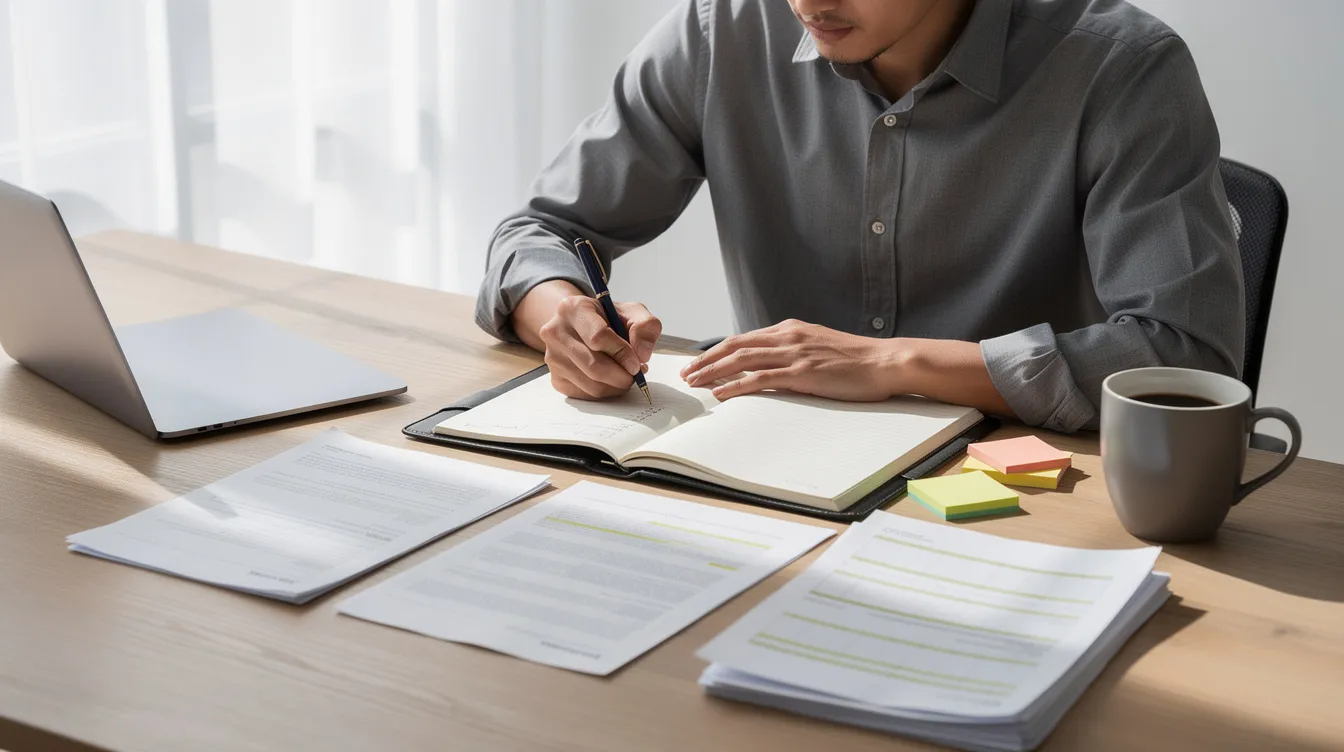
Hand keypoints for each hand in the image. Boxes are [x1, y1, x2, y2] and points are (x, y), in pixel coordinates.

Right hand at [538, 294, 661, 399]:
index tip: (637, 363)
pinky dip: (605, 392)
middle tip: (635, 375)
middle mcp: (555, 332)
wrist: (582, 326)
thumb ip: (645, 326)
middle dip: (622, 376)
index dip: (622, 353)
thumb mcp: (632, 312)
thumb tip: (641, 354)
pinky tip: (611, 380)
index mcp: (573, 308)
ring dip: (616, 386)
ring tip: (625, 374)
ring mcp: (552, 357)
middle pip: (594, 366)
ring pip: (591, 385)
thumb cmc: (609, 319)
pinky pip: (586, 395)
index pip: (598, 337)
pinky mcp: (556, 378)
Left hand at [680, 319, 903, 400]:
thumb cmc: (856, 360)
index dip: (717, 350)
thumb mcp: (818, 347)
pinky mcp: (803, 373)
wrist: (884, 361)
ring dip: (713, 372)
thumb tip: (770, 364)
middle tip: (686, 373)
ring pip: (742, 359)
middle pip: (735, 346)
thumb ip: (793, 351)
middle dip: (706, 360)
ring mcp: (794, 354)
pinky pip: (761, 378)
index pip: (744, 338)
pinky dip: (736, 385)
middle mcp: (788, 336)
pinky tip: (721, 393)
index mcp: (790, 329)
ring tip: (695, 383)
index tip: (699, 362)